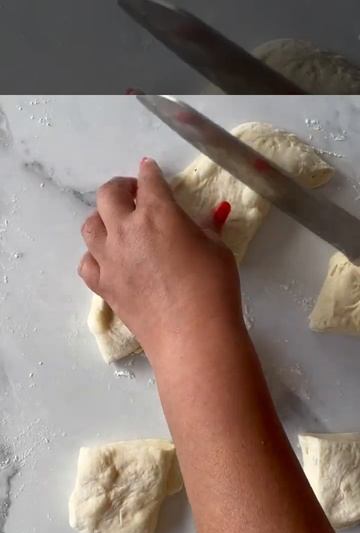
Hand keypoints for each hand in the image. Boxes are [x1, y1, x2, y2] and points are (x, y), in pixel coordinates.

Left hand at [79, 158, 243, 362]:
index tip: (149, 170)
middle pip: (108, 194)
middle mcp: (126, 229)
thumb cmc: (213, 288)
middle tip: (134, 195)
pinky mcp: (103, 286)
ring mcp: (110, 258)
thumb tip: (206, 218)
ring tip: (117, 225)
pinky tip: (108, 260)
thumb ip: (205, 228)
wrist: (191, 335)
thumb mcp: (218, 249)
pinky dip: (94, 256)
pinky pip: (86, 263)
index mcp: (158, 212)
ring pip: (90, 226)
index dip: (149, 172)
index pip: (148, 181)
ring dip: (102, 218)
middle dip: (121, 188)